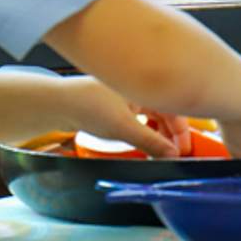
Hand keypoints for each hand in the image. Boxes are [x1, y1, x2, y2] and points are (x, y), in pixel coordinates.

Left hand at [63, 76, 189, 157]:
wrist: (57, 104)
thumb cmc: (88, 106)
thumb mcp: (123, 128)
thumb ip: (151, 142)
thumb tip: (172, 154)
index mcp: (145, 86)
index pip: (174, 107)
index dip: (181, 130)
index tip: (183, 150)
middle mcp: (139, 88)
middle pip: (165, 111)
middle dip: (172, 133)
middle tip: (174, 153)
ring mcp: (128, 95)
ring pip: (153, 114)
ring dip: (159, 132)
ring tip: (161, 150)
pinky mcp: (117, 104)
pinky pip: (140, 116)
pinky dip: (146, 129)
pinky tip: (145, 140)